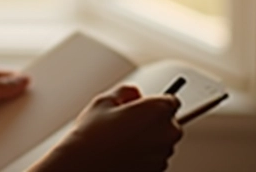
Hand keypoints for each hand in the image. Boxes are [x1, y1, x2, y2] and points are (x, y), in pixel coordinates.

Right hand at [32, 85, 182, 171]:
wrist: (83, 166)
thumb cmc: (93, 134)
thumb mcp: (105, 100)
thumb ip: (126, 91)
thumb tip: (135, 94)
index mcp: (158, 110)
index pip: (172, 100)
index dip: (155, 102)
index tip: (144, 106)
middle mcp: (166, 133)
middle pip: (169, 123)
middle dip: (153, 121)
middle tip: (128, 123)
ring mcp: (163, 155)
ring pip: (161, 142)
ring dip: (148, 139)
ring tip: (121, 140)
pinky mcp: (156, 171)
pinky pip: (154, 159)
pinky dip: (143, 156)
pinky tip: (123, 154)